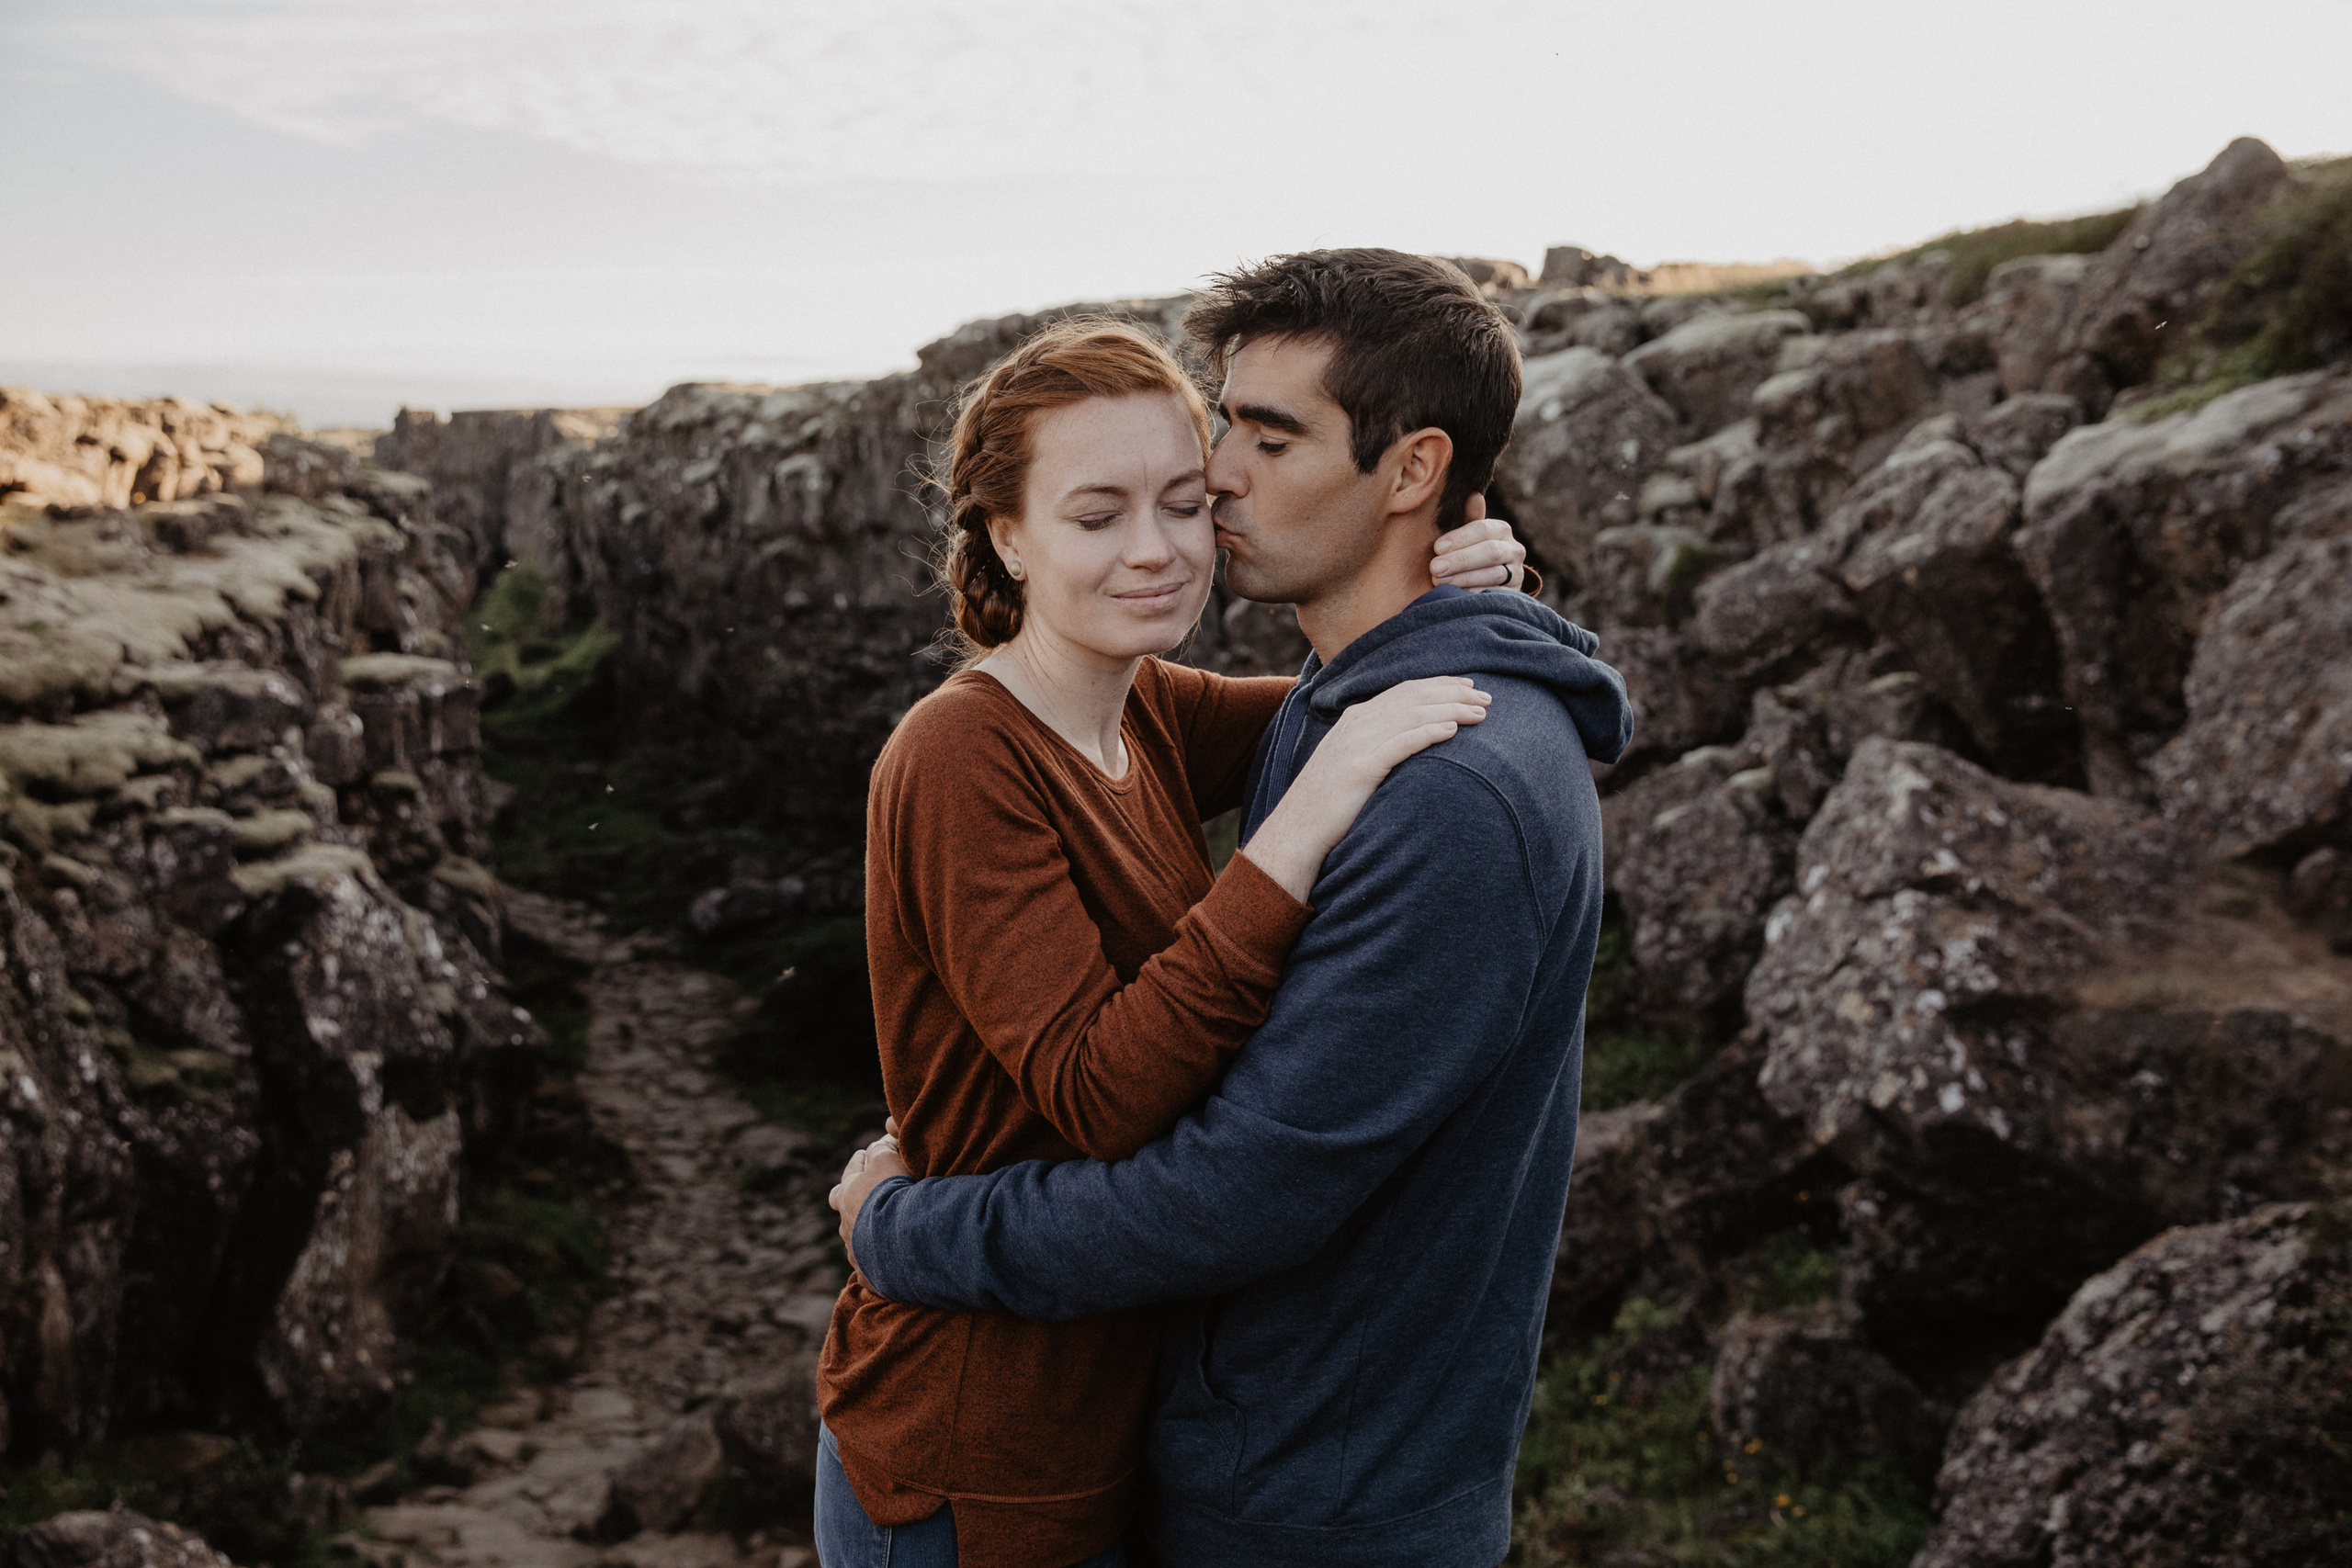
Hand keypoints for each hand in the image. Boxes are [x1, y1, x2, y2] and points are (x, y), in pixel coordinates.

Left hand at [829, 1117, 908, 1270]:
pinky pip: (871, 1269)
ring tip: (885, 1230)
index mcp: (848, 1193)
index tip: (871, 1154)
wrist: (905, 1239)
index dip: (864, 1158)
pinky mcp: (870, 1276)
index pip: (852, 1169)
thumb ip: (884, 1145)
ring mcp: (856, 1251)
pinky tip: (890, 1263)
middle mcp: (846, 1223)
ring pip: (855, 1238)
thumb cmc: (896, 1193)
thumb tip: (883, 1132)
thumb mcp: (890, 1159)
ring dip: (867, 1231)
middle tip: (863, 1194)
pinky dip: (879, 1263)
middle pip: (842, 1205)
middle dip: (852, 1197)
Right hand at [1237, 677, 1490, 900]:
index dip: (1440, 685)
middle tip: (1487, 697)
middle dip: (1454, 694)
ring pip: (1412, 716)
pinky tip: (1451, 731)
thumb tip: (1410, 740)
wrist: (1298, 830)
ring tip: (1480, 713)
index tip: (1469, 686)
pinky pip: (1400, 744)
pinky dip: (1427, 733)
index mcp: (1356, 718)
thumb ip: (1377, 744)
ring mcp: (1357, 744)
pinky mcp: (1360, 768)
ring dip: (1450, 711)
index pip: (1405, 690)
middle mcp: (1357, 724)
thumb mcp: (1352, 762)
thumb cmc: (1329, 802)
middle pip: (1414, 698)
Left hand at [1429, 494, 1529, 591]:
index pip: (1483, 529)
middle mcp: (1514, 549)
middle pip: (1490, 552)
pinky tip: (1455, 595)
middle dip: (1460, 560)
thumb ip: (1467, 518)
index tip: (1437, 548)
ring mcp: (1517, 573)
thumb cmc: (1469, 551)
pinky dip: (1473, 594)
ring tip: (1439, 582)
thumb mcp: (1466, 535)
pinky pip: (1494, 594)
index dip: (1460, 538)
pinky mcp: (1514, 594)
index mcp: (1502, 529)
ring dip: (1463, 578)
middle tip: (1435, 568)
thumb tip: (1473, 495)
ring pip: (1493, 574)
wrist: (1488, 581)